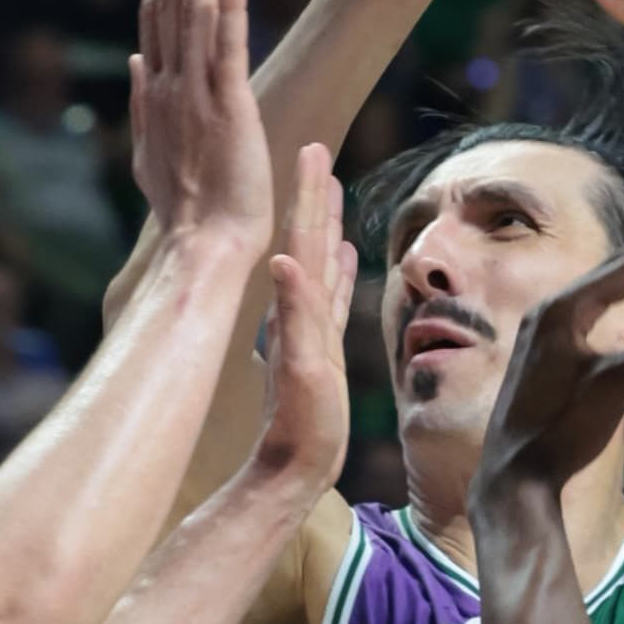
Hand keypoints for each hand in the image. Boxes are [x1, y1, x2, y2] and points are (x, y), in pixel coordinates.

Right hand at [128, 0, 271, 270]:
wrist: (203, 244)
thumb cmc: (184, 210)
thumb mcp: (149, 154)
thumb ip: (140, 105)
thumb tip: (134, 61)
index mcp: (156, 95)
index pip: (156, 22)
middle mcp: (171, 86)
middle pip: (169, 4)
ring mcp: (197, 94)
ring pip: (193, 13)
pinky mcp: (229, 107)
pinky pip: (227, 47)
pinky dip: (227, 7)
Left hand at [244, 141, 354, 504]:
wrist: (292, 472)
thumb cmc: (299, 430)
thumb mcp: (299, 371)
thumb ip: (293, 317)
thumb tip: (282, 261)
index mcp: (297, 311)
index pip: (302, 240)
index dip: (307, 195)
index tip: (312, 151)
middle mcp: (300, 313)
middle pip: (309, 242)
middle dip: (314, 197)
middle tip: (318, 153)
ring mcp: (309, 330)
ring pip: (319, 264)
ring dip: (324, 227)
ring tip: (332, 192)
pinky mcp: (319, 349)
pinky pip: (329, 297)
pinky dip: (335, 270)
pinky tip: (341, 254)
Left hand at [476, 203, 623, 505]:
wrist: (513, 476)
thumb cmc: (562, 433)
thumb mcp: (616, 388)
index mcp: (564, 310)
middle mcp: (551, 310)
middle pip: (616, 264)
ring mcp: (546, 329)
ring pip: (600, 281)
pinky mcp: (547, 350)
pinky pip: (588, 302)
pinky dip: (613, 286)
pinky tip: (617, 289)